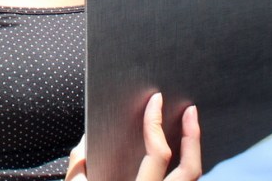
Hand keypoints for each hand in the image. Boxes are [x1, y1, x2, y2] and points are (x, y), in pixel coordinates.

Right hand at [66, 93, 201, 180]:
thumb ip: (79, 167)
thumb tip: (88, 140)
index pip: (158, 155)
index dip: (156, 124)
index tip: (155, 100)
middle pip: (191, 170)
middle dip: (192, 137)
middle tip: (189, 110)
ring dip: (192, 153)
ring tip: (188, 129)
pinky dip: (182, 169)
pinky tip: (176, 156)